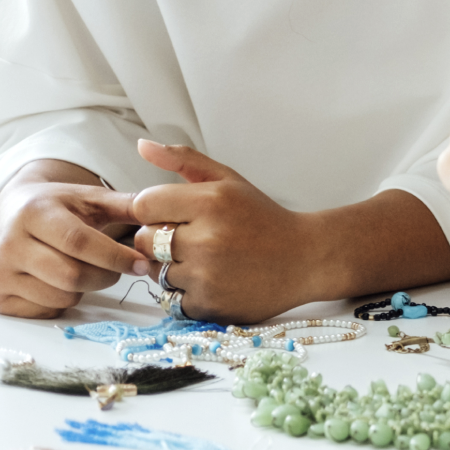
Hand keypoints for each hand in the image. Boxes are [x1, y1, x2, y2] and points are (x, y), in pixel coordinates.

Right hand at [0, 162, 141, 316]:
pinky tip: (60, 281)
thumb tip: (163, 213)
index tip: (141, 263)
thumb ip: (127, 205)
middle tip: (118, 269)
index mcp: (33, 213)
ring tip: (83, 268)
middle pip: (71, 276)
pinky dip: (63, 301)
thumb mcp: (92, 198)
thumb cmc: (60, 206)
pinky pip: (45, 311)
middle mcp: (7, 243)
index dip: (115, 256)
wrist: (11, 211)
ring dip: (85, 289)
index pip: (79, 243)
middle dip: (105, 276)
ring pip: (60, 297)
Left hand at [128, 140, 322, 322]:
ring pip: (155, 271)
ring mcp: (206, 275)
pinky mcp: (208, 304)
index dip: (155, 210)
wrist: (307, 259)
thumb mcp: (230, 181)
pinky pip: (171, 298)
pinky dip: (187, 292)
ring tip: (207, 261)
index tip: (177, 214)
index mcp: (210, 201)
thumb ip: (184, 160)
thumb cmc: (264, 219)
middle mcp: (206, 238)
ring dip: (173, 267)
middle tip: (194, 239)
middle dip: (160, 238)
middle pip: (143, 240)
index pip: (143, 204)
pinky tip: (214, 281)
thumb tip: (143, 145)